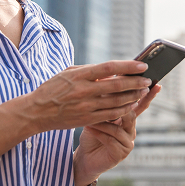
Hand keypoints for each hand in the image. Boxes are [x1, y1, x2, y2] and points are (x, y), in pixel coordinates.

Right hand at [18, 60, 151, 133]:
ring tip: (143, 92)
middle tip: (147, 80)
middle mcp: (84, 91)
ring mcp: (86, 106)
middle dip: (136, 83)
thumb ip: (90, 71)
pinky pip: (110, 114)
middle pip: (117, 86)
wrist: (37, 112)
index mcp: (80, 75)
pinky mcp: (87, 119)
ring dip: (133, 97)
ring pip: (117, 102)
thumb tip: (112, 70)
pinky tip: (131, 105)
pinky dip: (123, 109)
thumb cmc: (53, 88)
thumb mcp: (69, 73)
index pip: (109, 68)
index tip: (142, 65)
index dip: (128, 67)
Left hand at [73, 84, 160, 185]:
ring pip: (119, 128)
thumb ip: (105, 102)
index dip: (148, 95)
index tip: (156, 83)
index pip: (140, 105)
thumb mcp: (98, 115)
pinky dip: (99, 133)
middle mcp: (131, 131)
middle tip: (109, 95)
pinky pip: (111, 139)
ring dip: (103, 121)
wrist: (85, 158)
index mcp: (129, 120)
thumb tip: (105, 78)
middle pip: (132, 114)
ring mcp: (128, 143)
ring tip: (90, 117)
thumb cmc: (92, 134)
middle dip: (121, 105)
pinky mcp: (121, 154)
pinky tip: (90, 128)